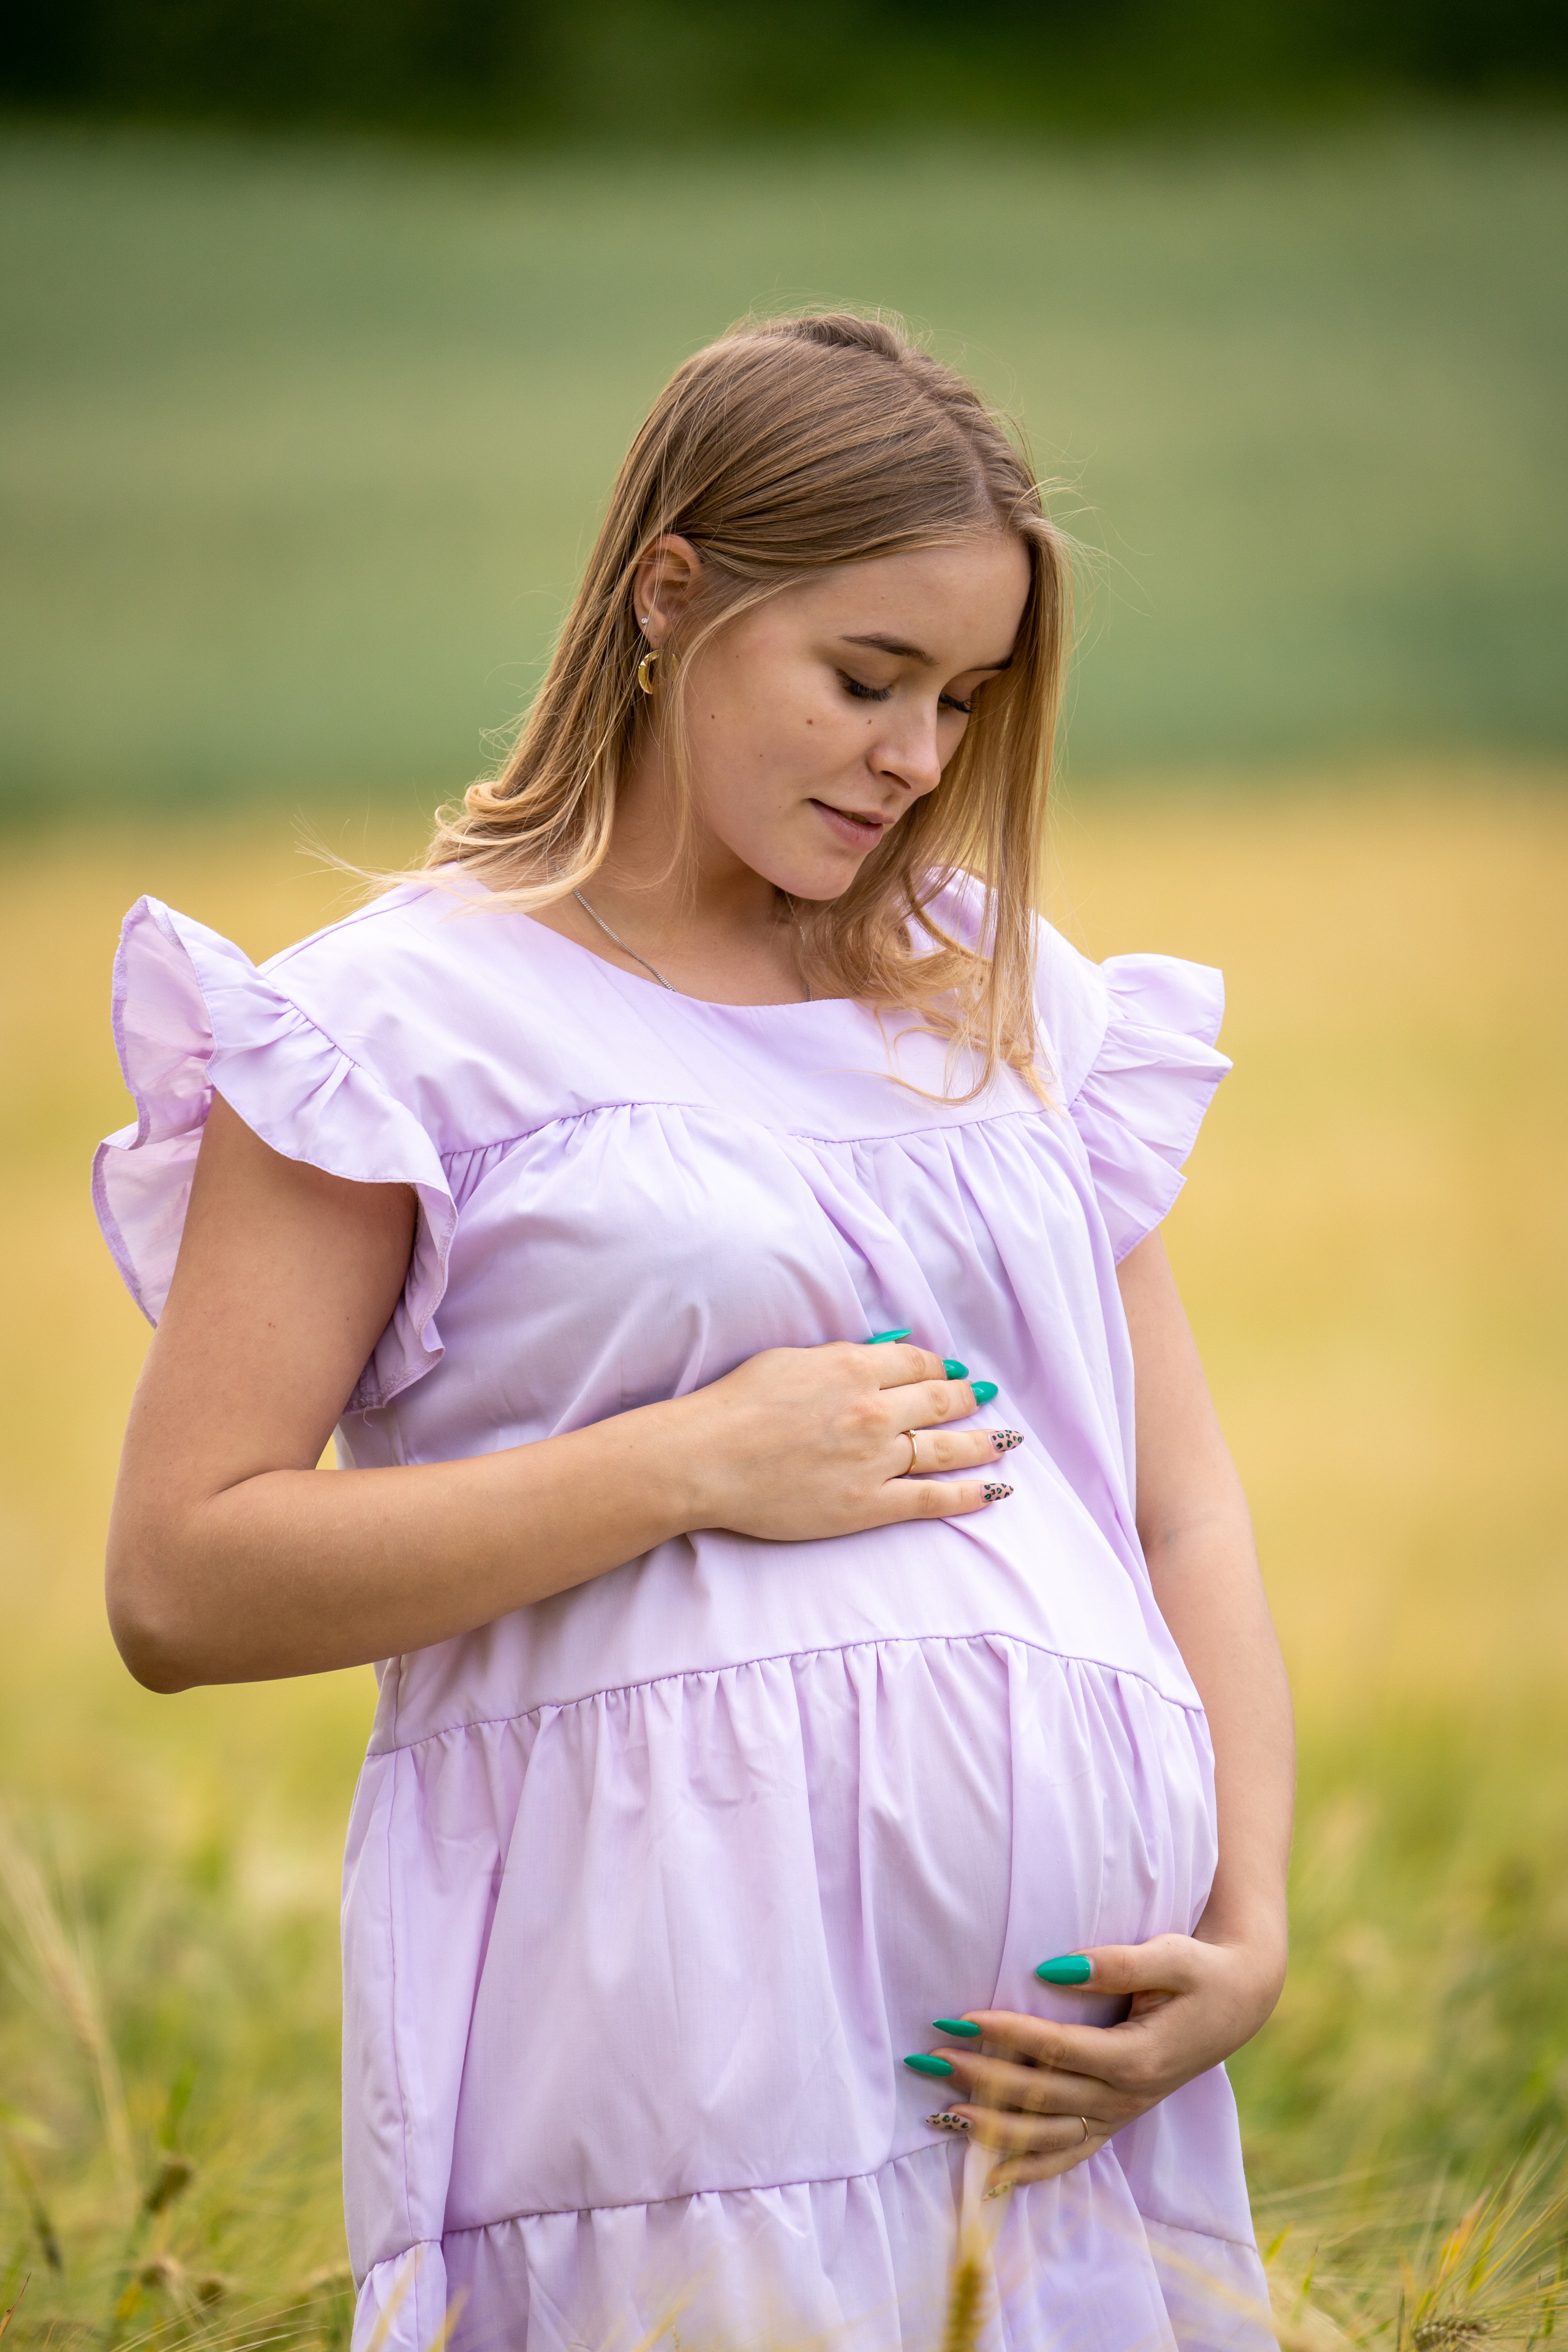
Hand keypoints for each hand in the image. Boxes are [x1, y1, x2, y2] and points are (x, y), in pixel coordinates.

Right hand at [674, 1338, 1020, 1541]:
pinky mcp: (867, 1504)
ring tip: (1009, 1440)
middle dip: (968, 1399)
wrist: (706, 1459)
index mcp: (854, 1367)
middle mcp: (875, 1410)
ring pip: (947, 1448)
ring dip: (984, 1442)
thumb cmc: (735, 1404)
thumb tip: (880, 1352)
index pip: (916, 1363)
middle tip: (986, 1398)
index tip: (950, 1372)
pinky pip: (932, 1498)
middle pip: (940, 1401)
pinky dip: (969, 1493)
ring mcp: (875, 1459)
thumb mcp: (790, 1359)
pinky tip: (997, 1490)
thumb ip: (840, 1355)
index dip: (938, 1367)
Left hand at [916, 1930, 1285, 2194]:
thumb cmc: (1199, 1972)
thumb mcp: (1170, 1956)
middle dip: (984, 2078)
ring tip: (942, 2113)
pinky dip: (1030, 2169)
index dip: (1008, 2033)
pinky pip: (1071, 2155)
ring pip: (1051, 2135)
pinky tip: (988, 2178)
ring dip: (995, 2127)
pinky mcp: (1118, 2119)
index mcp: (1138, 2057)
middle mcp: (1128, 2096)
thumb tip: (1054, 1966)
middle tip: (930, 2059)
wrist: (1239, 2002)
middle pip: (1044, 2094)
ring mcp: (1122, 2114)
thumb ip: (1116, 1963)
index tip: (960, 2017)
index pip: (1058, 2049)